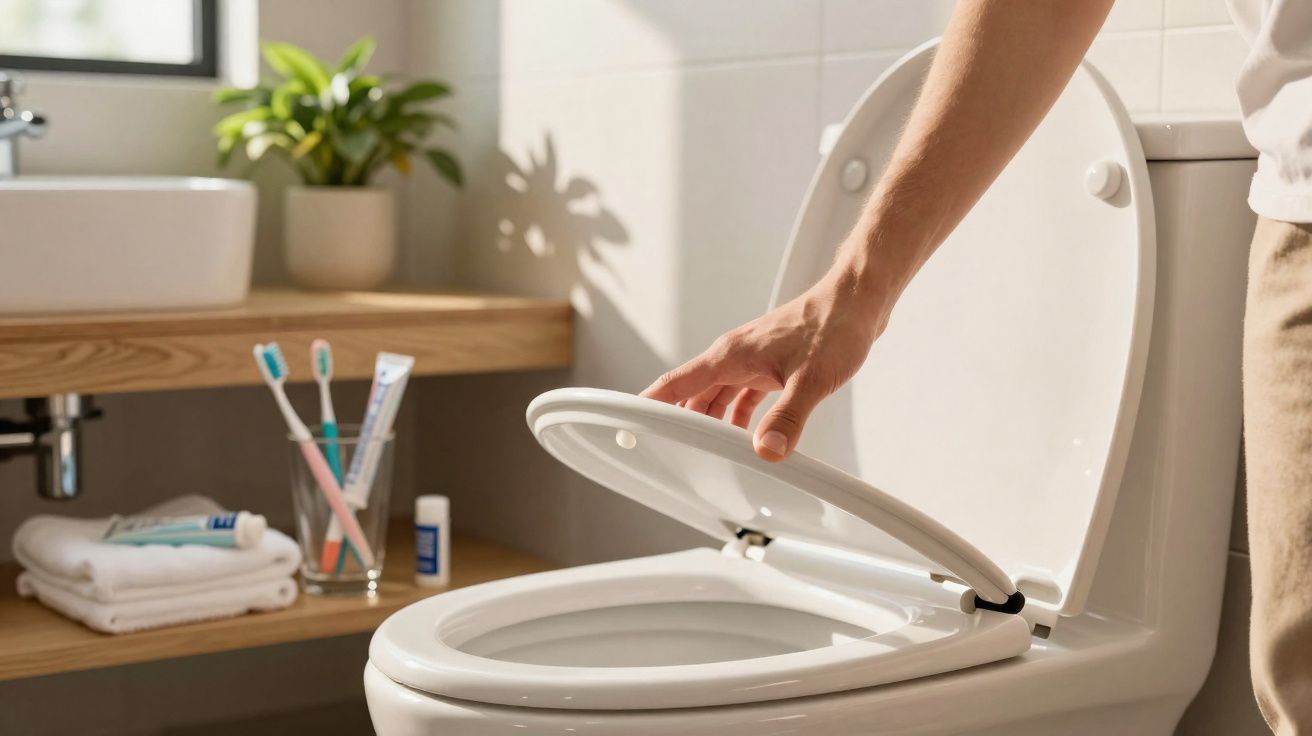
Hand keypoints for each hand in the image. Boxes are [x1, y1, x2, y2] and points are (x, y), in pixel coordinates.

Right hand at [642, 268, 888, 461]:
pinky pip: (742, 394)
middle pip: (692, 395)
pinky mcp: (771, 364)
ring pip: (717, 396)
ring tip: (705, 453)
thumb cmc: (835, 325)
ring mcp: (752, 359)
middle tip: (667, 453)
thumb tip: (767, 451)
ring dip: (711, 423)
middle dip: (678, 422)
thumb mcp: (811, 379)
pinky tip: (745, 436)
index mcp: (731, 355)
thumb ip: (787, 418)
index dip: (648, 404)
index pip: (675, 383)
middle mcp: (735, 356)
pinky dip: (738, 416)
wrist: (859, 299)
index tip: (627, 424)